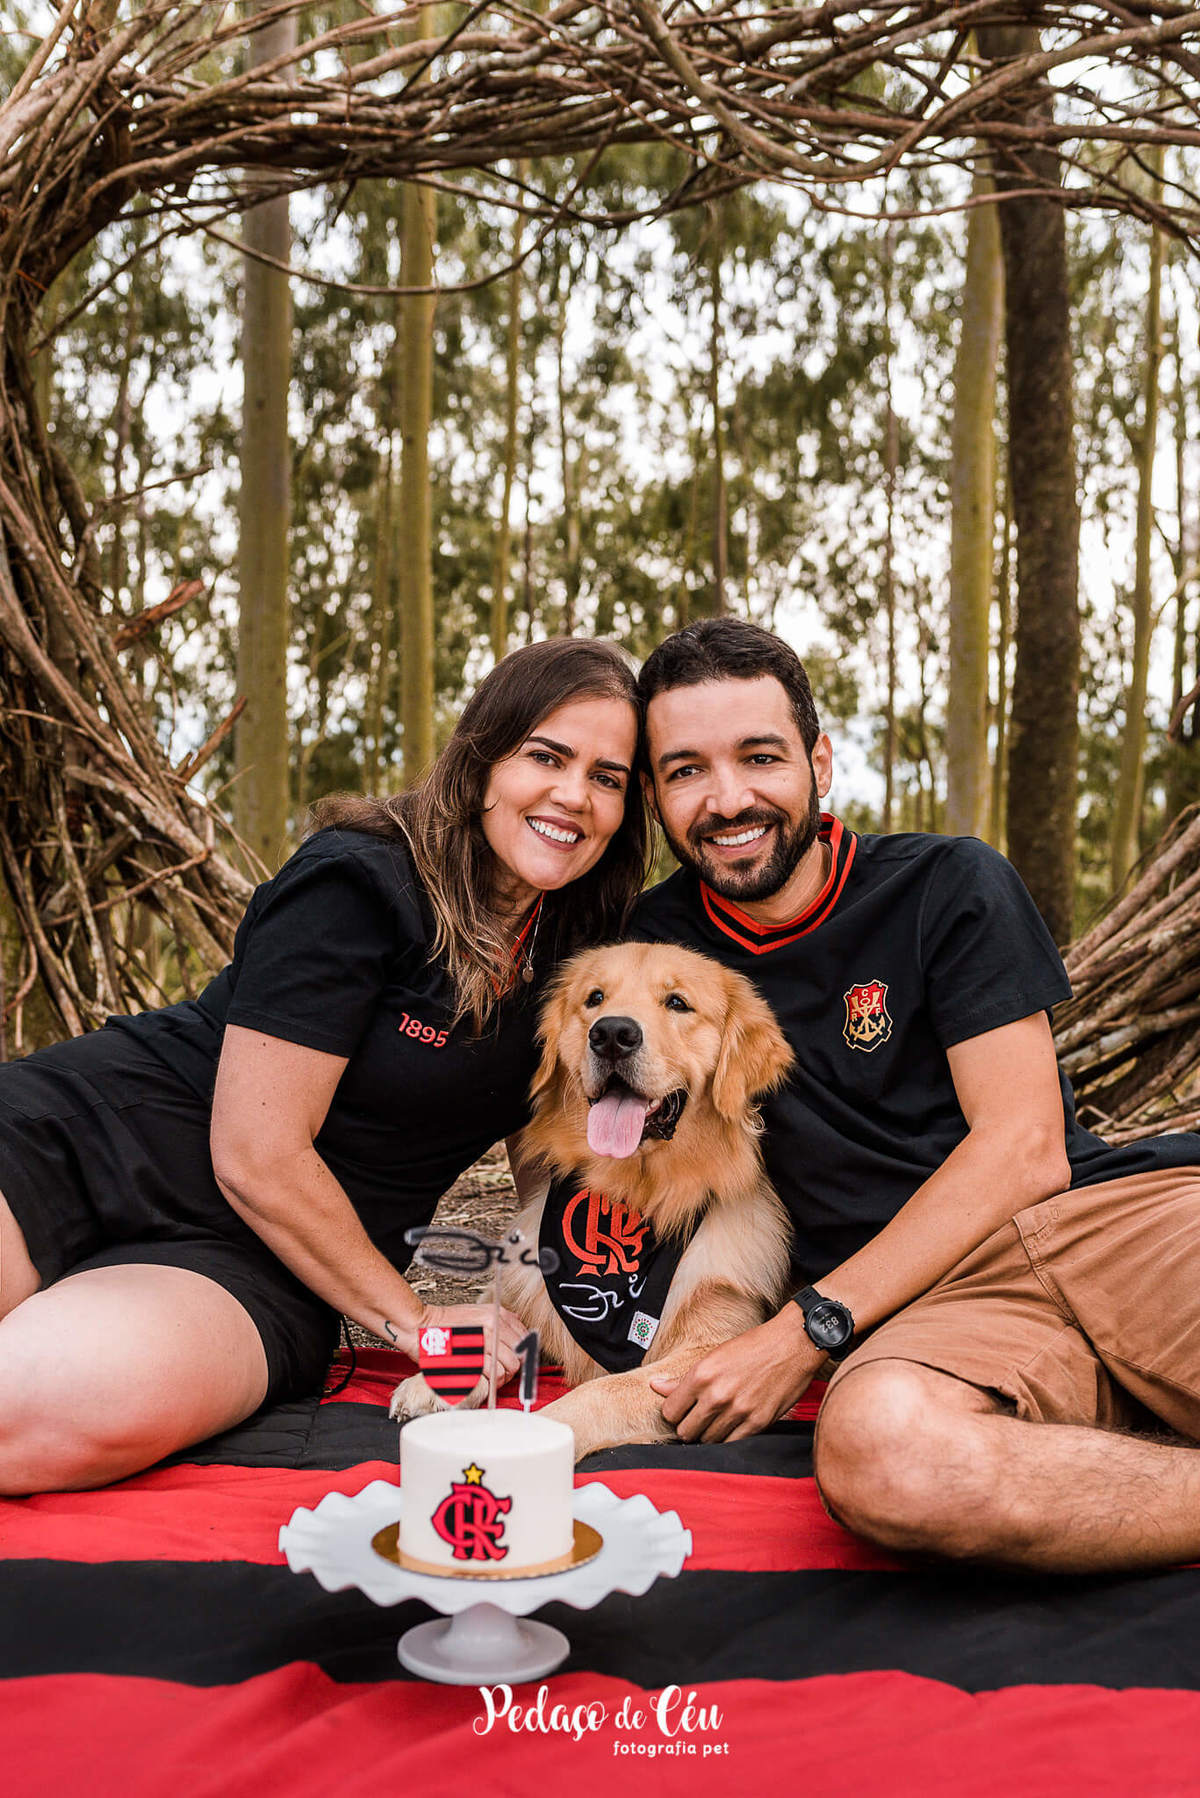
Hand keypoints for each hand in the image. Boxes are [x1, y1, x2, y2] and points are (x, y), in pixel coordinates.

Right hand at [403, 1301, 526, 1389]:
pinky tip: (484, 1381)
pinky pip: (495, 1374)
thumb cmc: (443, 1323)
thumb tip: (517, 1325)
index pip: (526, 1338)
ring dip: (503, 1377)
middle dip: (512, 1369)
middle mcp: (495, 1325)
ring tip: (491, 1378)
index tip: (515, 1362)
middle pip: (520, 1355)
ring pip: (511, 1367)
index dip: (523, 1354)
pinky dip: (492, 1382)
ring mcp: (485, 1340)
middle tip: (500, 1373)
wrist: (419, 1326)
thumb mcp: (475, 1312)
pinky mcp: (475, 1355)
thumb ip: (497, 1319)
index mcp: (497, 1314)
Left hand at [649, 1307, 822, 1442]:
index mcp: (701, 1375)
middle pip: (685, 1432)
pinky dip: (729, 1438)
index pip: (670, 1412)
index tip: (683, 1410)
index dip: (674, 1413)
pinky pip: (732, 1444)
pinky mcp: (758, 1422)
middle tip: (699, 1418)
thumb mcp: (714, 1356)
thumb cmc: (753, 1346)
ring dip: (709, 1434)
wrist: (793, 1343)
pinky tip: (733, 1426)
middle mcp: (716, 1395)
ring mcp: (738, 1411)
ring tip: (718, 1420)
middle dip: (689, 1427)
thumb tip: (656, 1387)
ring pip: (708, 1441)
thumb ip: (684, 1379)